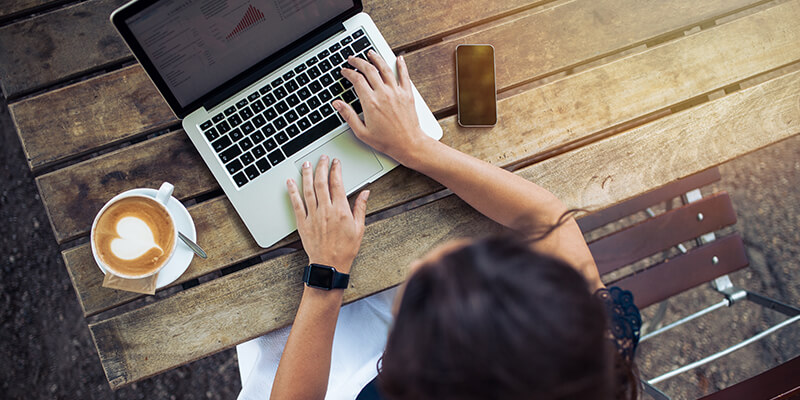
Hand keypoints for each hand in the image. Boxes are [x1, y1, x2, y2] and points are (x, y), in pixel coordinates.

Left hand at [287, 155, 368, 272]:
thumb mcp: (359, 228)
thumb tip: (366, 193)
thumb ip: (361, 208)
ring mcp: (313, 216)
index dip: (336, 170)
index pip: (337, 184)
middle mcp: (326, 210)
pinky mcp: (303, 223)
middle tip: (322, 158)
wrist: (330, 265)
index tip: (335, 162)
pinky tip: (290, 182)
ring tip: (306, 164)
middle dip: (321, 167)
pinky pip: (296, 204)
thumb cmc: (345, 249)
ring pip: (308, 190)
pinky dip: (292, 191)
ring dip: (307, 175)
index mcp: (341, 210)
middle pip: (322, 183)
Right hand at [335, 51, 431, 165]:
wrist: (409, 144)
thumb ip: (348, 116)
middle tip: (352, 59)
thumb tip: (337, 104)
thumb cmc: (386, 141)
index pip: (357, 80)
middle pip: (369, 70)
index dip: (348, 73)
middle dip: (358, 62)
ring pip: (385, 68)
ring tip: (370, 53)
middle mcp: (383, 94)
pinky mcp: (407, 94)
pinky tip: (399, 58)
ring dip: (376, 58)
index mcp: (371, 103)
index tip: (344, 71)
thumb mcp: (362, 132)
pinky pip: (404, 75)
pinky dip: (401, 65)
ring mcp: (396, 92)